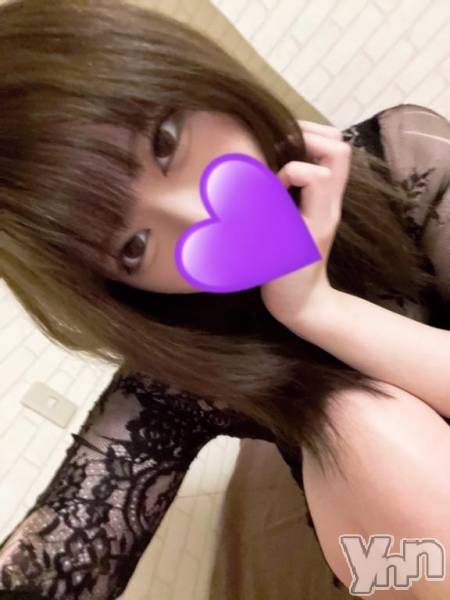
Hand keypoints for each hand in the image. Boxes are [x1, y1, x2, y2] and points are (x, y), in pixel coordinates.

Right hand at [260, 119, 351, 326]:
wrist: (303, 303)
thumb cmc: (287, 281)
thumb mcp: (274, 253)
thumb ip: (268, 219)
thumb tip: (255, 186)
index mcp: (321, 215)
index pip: (318, 174)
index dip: (292, 171)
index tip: (274, 185)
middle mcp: (330, 204)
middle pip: (339, 150)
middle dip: (310, 136)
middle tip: (280, 142)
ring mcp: (328, 205)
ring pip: (335, 156)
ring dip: (311, 143)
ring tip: (281, 146)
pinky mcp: (320, 207)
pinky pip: (322, 170)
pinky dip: (306, 158)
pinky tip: (281, 168)